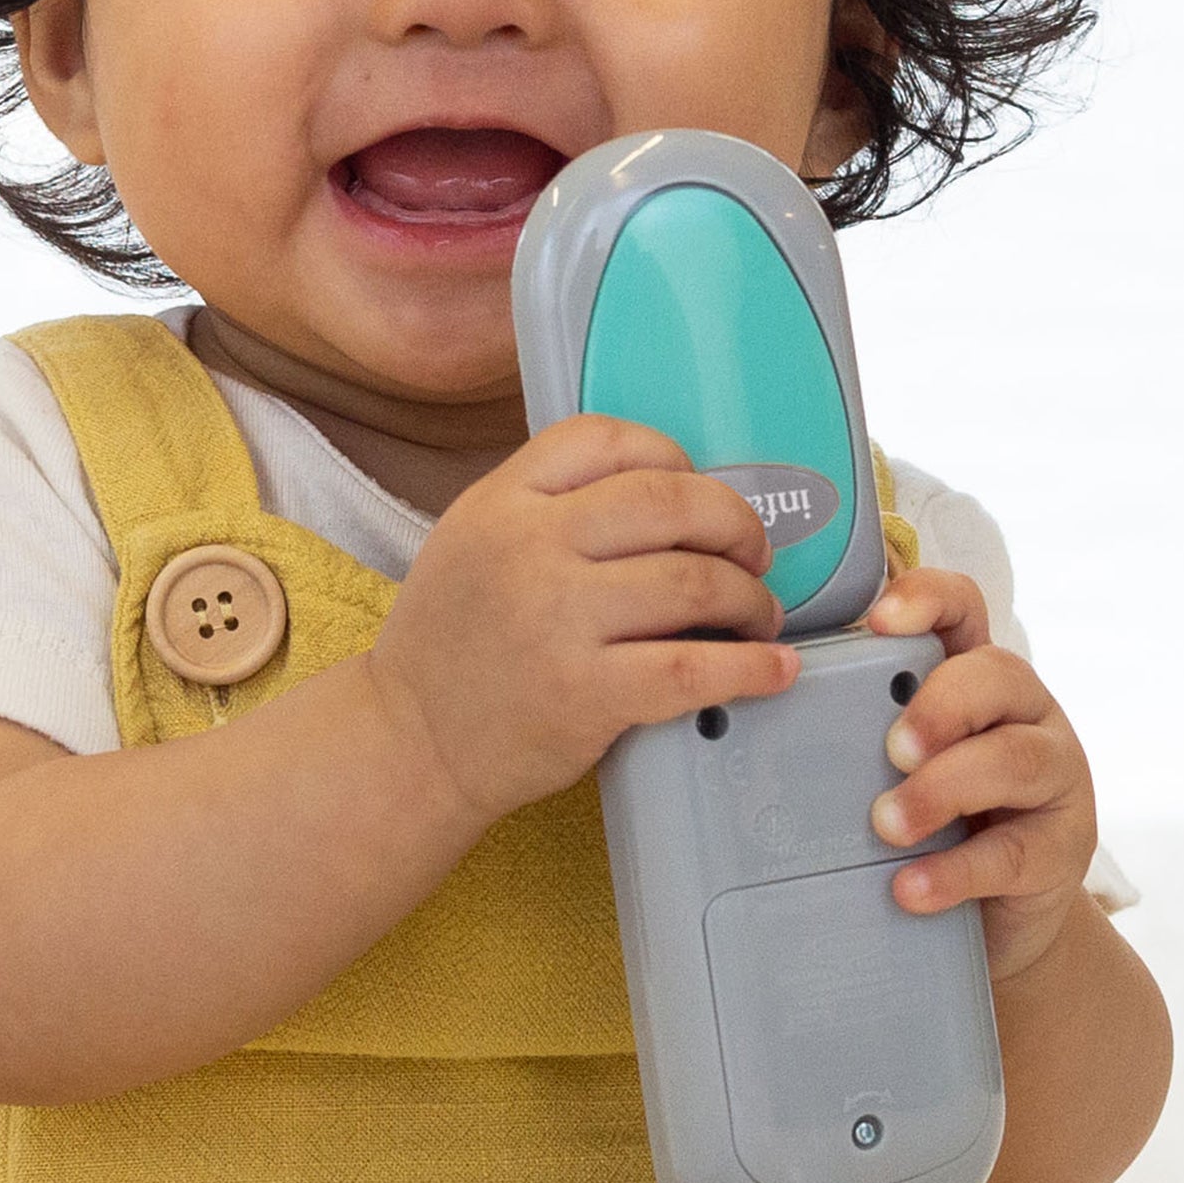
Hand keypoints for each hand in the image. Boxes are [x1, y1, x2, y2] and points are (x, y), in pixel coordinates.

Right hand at [369, 414, 800, 827]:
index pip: (606, 440)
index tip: (697, 489)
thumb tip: (667, 496)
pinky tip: (773, 668)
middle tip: (752, 554)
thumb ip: (544, 506)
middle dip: (733, 524)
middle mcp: (528, 549)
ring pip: (694, 581)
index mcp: (499, 502)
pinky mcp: (586, 694)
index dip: (673, 457)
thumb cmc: (452, 646)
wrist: (410, 743)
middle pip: (670, 501)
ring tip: (756, 615)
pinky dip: (751, 667)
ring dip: (749, 597)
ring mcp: (557, 620)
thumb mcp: (470, 542)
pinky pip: (694, 667)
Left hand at [862, 567, 1098, 985]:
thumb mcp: (899, 768)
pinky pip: (1011, 853)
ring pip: (1014, 759)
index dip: (927, 600)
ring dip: (942, 788)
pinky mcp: (1062, 848)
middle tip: (890, 750)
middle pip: (997, 675)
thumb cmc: (936, 824)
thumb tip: (768, 722)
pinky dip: (952, 871)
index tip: (878, 622)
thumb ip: (860, 735)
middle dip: (939, 707)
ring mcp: (1054, 778)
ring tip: (887, 825)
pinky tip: (909, 888)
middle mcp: (1025, 714)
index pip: (963, 609)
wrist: (999, 918)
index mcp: (977, 679)